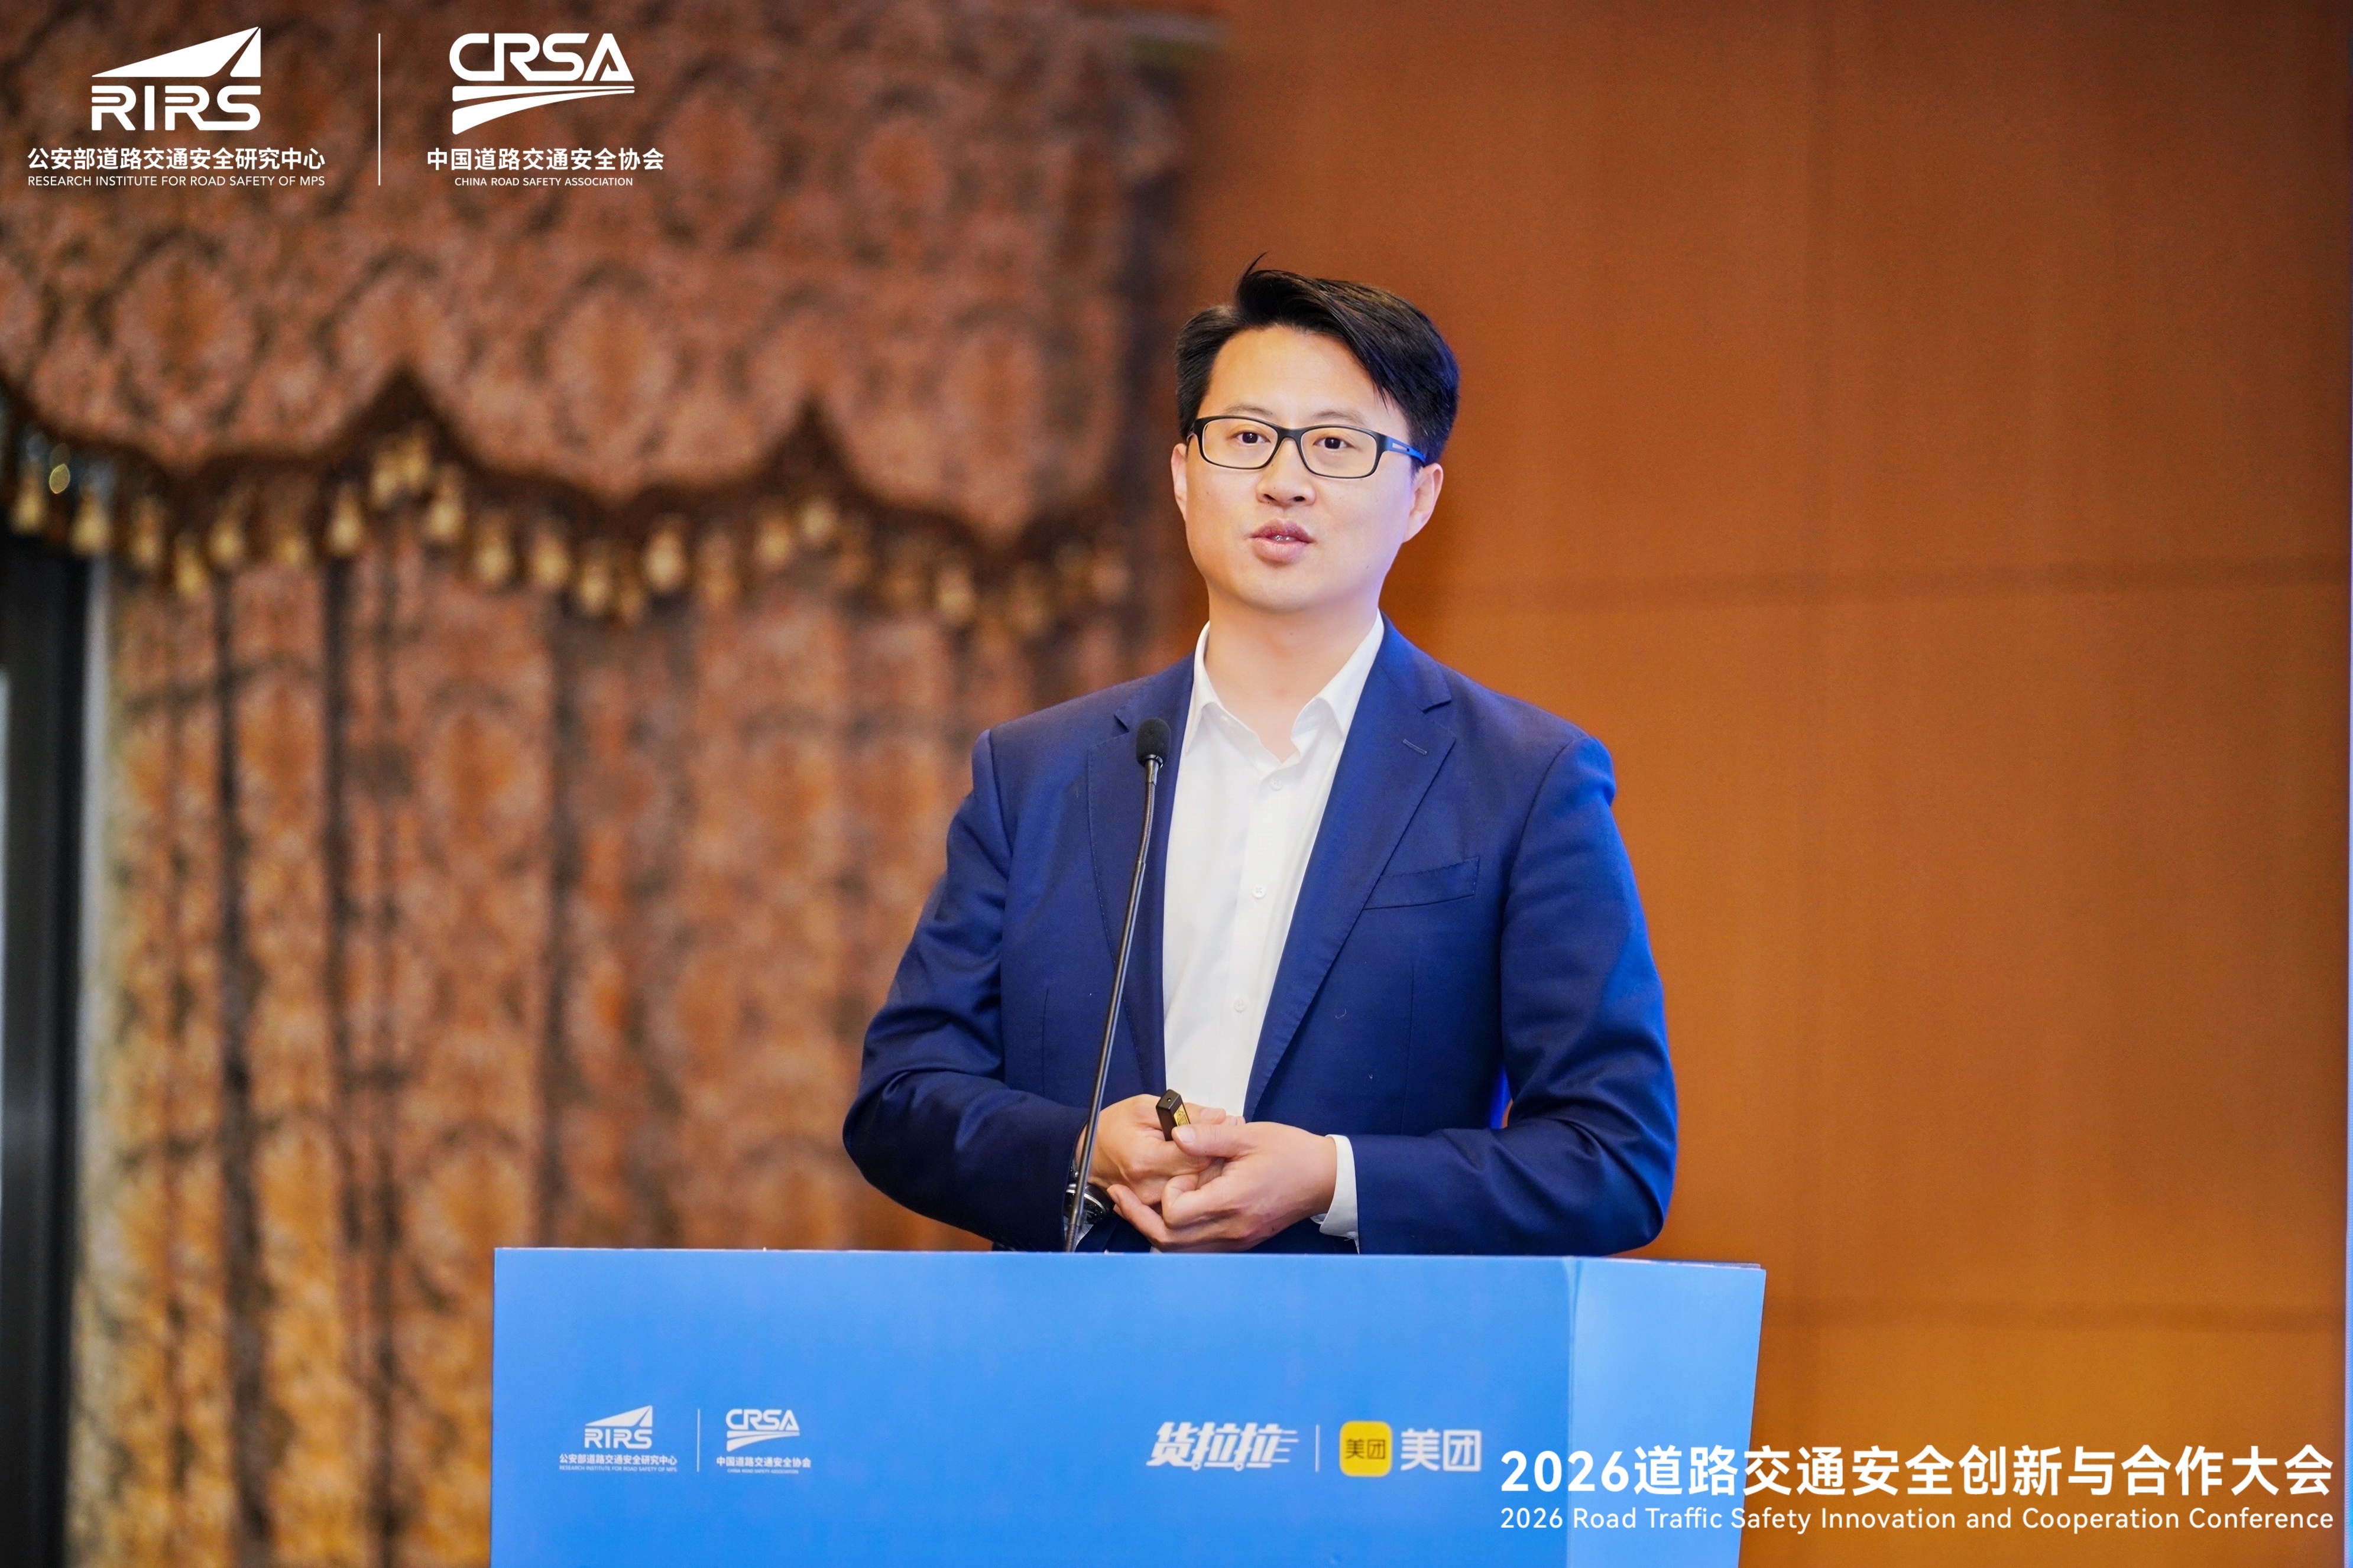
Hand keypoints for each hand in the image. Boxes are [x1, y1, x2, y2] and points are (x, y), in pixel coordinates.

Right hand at [1081, 1094, 1232, 1206]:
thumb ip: (1183, 1112)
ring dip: (1209, 1170)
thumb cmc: (1114, 1127)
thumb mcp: (1145, 1108)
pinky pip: (1184, 1198)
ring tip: (1214, 1149)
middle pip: (1201, 1177)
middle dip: (1217, 1155)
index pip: (1197, 1156)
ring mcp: (1151, 1202)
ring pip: (1195, 1189)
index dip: (1216, 1140)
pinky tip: (1198, 1166)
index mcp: (1146, 1159)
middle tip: (1227, 1135)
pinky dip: (1195, 1183)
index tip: (1227, 1125)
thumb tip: (1219, 1117)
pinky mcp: (1153, 1208)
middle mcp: (1149, 1187)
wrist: (1088, 1154)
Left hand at [1107, 1120, 1336, 1252]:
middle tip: (1120, 1196)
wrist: (1323, 1178)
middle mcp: (1231, 1229)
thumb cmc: (1289, 1153)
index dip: (1169, 1191)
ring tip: (1135, 1207)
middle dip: (1139, 1217)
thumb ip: (1209, 1138)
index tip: (1181, 1171)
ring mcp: (1235, 1240)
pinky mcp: (1239, 1241)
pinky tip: (1169, 1215)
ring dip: (1153, 1229)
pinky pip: (1197, 1250)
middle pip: (1168, 1241)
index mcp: (1232, 1201)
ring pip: (1179, 1251)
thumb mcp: (1248, 1136)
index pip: (1177, 1214)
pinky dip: (1176, 1237)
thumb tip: (1176, 1135)